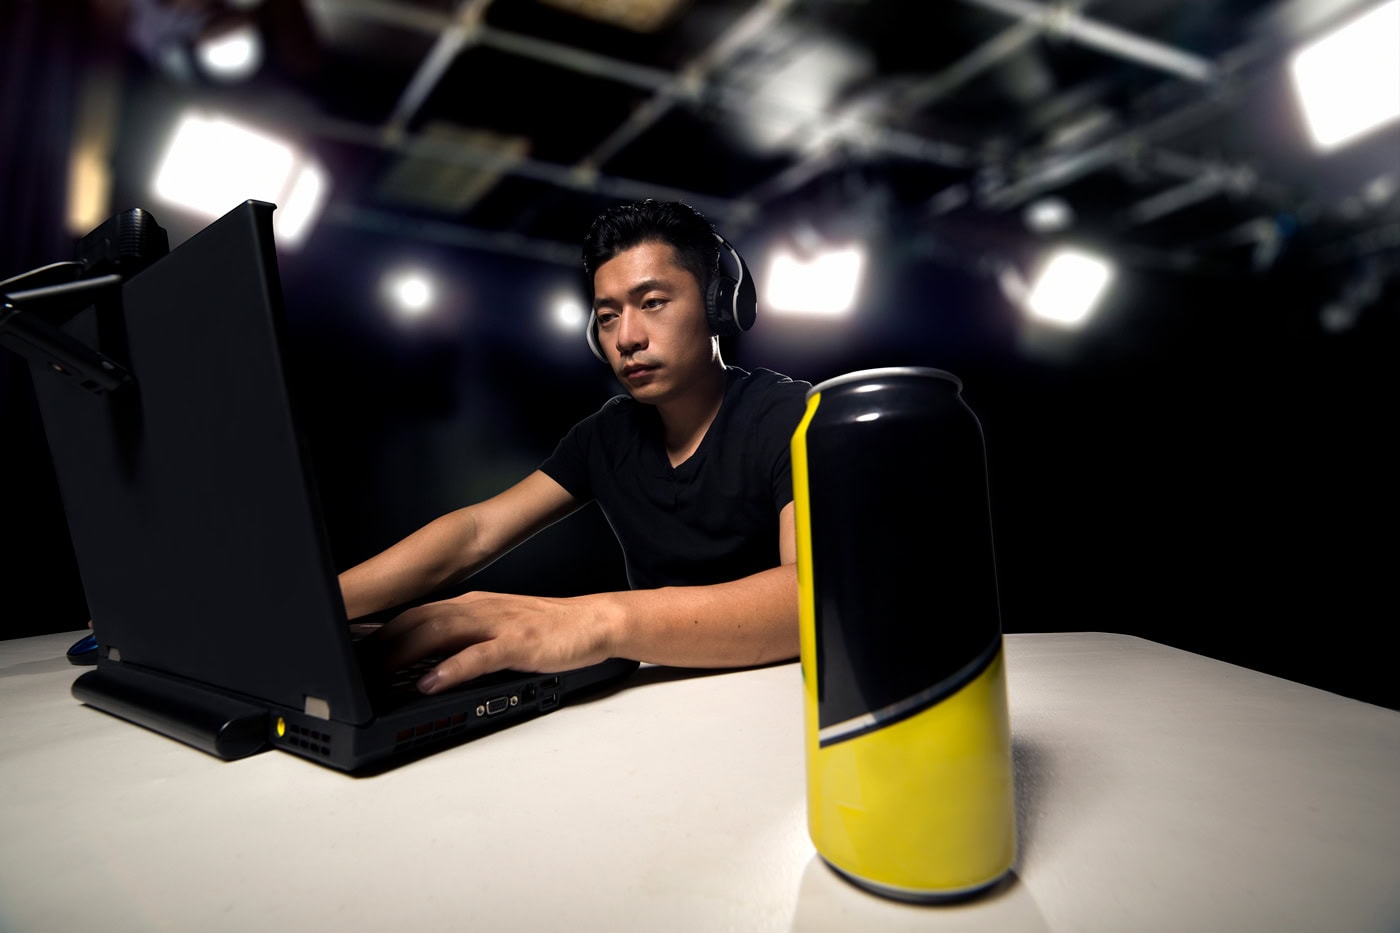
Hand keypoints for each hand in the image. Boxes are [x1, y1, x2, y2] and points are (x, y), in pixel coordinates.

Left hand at [366, 591, 617, 694]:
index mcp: (472, 605)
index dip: (383, 632)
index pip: (416, 614)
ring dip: (406, 653)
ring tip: (380, 674)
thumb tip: (427, 658)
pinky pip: (478, 655)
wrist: (594, 621)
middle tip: (357, 667)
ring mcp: (498, 624)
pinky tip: (431, 682)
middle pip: (419, 620)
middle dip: (383, 643)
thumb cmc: (549, 630)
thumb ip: (464, 638)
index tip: (358, 653)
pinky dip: (450, 669)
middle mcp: (479, 609)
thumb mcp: (497, 628)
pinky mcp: (518, 643)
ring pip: (441, 632)